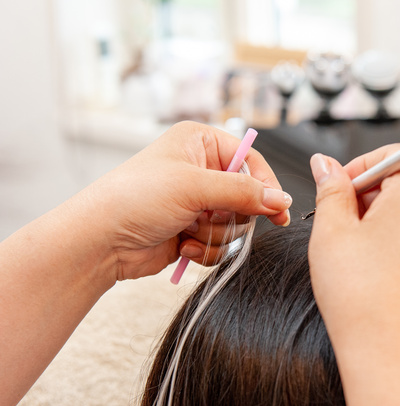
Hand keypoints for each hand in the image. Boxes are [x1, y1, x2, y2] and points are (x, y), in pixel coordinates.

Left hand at [82, 121, 291, 280]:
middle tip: (209, 217)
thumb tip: (281, 200)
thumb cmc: (135, 198)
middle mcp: (201, 170)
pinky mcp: (193, 231)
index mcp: (200, 143)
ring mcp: (198, 203)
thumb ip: (244, 192)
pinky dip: (207, 250)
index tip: (277, 210)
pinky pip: (222, 244)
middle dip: (230, 215)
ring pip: (236, 224)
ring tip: (189, 232)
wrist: (101, 241)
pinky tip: (183, 247)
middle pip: (248, 196)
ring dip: (217, 235)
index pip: (251, 160)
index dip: (265, 185)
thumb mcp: (194, 186)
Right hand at [307, 145, 399, 405]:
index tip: (338, 190)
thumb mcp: (331, 233)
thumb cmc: (363, 300)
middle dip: (374, 199)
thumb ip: (330, 188)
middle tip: (346, 229)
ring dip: (394, 226)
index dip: (358, 169)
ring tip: (368, 260)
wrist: (397, 360)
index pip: (391, 156)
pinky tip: (390, 278)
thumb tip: (326, 164)